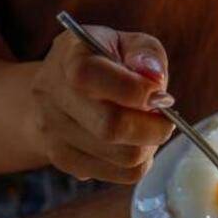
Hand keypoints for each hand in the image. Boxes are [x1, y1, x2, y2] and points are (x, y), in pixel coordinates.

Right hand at [28, 26, 175, 183]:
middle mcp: (52, 94)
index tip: (160, 94)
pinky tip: (134, 143)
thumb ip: (146, 53)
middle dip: (153, 127)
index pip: (90, 77)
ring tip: (149, 129)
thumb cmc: (105, 62)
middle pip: (110, 126)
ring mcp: (53, 131)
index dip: (134, 90)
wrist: (60, 89)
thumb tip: (155, 79)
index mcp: (68, 56)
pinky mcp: (64, 160)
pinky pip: (121, 174)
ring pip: (122, 157)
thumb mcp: (128, 43)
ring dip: (149, 145)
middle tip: (166, 119)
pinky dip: (140, 162)